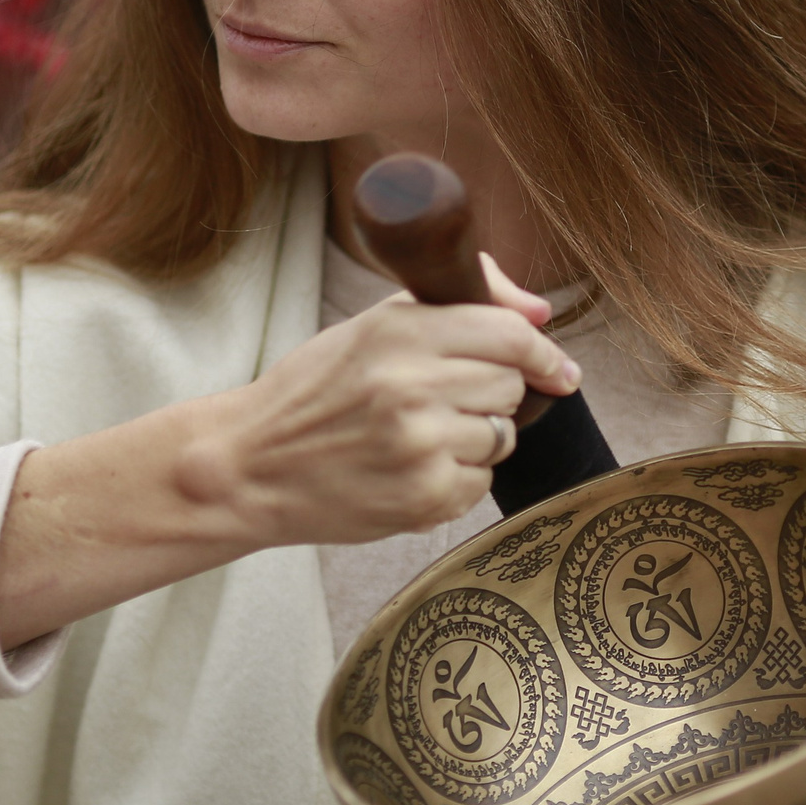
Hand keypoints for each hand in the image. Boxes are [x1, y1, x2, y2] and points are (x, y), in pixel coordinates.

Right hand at [0, 253, 574, 647]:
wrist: (249, 466)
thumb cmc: (313, 393)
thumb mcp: (371, 327)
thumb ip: (457, 304)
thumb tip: (540, 311)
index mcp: (401, 333)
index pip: (511, 334)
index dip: (542, 352)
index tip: (556, 368)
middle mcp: (413, 387)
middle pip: (512, 387)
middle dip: (491, 394)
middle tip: (445, 401)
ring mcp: (420, 448)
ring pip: (501, 437)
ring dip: (474, 438)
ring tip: (418, 436)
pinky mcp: (423, 500)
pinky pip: (479, 484)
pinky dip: (455, 479)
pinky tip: (409, 469)